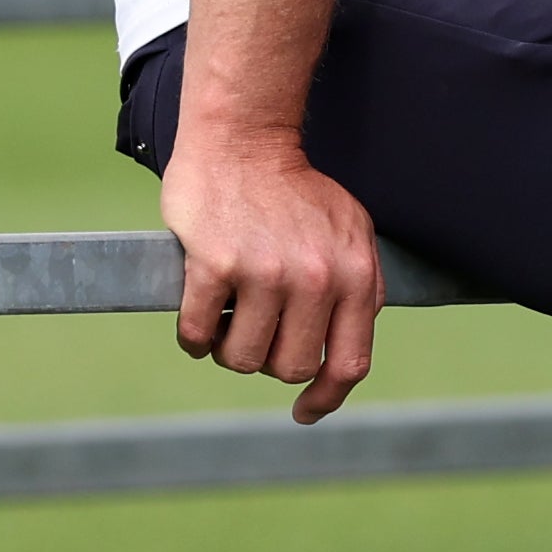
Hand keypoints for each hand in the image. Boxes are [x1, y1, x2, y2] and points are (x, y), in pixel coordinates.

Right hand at [158, 126, 384, 421]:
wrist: (244, 140)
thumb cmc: (293, 191)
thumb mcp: (350, 233)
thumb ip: (357, 287)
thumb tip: (347, 348)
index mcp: (355, 274)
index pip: (350, 361)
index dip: (327, 397)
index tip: (304, 410)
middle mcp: (317, 278)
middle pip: (289, 367)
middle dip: (266, 359)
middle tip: (254, 331)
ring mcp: (267, 272)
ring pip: (241, 358)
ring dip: (227, 349)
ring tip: (227, 317)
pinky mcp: (216, 265)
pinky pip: (199, 333)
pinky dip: (194, 337)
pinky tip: (198, 317)